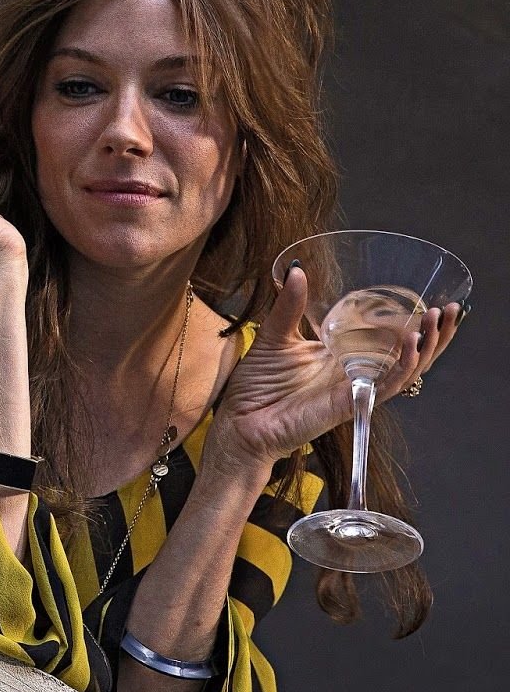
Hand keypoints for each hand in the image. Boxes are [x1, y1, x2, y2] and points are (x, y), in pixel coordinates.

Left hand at [208, 264, 464, 471]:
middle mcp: (355, 372)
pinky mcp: (349, 403)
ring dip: (425, 346)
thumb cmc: (256, 385)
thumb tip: (296, 270)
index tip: (433, 299)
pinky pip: (384, 386)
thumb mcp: (273, 336)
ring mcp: (355, 388)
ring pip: (405, 370)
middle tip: (451, 309)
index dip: (414, 323)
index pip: (389, 338)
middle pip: (408, 355)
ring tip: (438, 321)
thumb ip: (288, 306)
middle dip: (434, 334)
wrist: (240, 422)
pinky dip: (401, 366)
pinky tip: (411, 345)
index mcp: (343, 355)